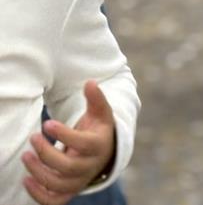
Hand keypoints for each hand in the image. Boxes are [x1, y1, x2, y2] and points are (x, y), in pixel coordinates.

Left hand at [23, 82, 116, 204]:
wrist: (105, 153)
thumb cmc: (99, 129)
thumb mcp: (101, 112)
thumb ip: (96, 98)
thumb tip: (90, 82)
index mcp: (99, 146)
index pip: (83, 144)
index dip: (64, 134)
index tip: (47, 123)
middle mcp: (90, 167)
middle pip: (67, 167)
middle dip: (46, 153)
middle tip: (33, 138)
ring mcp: (79, 181)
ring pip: (58, 184)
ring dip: (38, 172)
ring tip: (26, 155)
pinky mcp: (69, 191)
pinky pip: (53, 200)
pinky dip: (38, 195)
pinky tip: (26, 180)